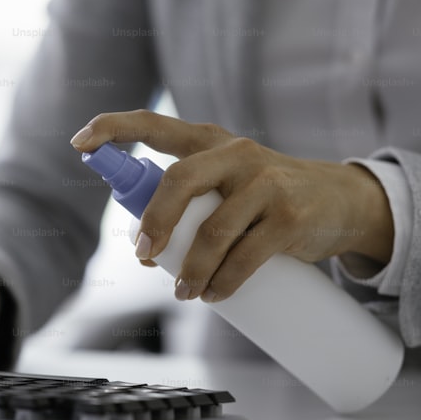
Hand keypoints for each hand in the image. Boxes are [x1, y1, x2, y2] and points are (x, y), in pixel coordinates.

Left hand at [70, 110, 392, 302]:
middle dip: (155, 223)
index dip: (113, 129)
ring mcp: (266, 184)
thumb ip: (192, 199)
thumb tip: (147, 251)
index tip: (79, 143)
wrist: (341, 201)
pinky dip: (224, 282)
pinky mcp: (289, 218)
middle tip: (144, 257)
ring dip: (191, 271)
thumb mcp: (229, 181)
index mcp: (210, 142)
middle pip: (180, 183)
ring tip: (185, 294)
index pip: (154, 125)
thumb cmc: (267, 197)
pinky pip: (246, 257)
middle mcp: (236, 154)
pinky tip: (214, 294)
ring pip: (213, 232)